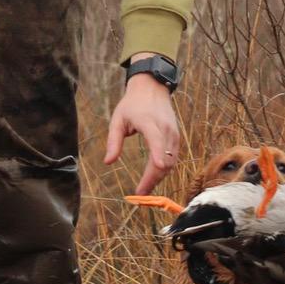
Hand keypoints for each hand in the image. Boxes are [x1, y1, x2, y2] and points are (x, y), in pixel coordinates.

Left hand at [105, 71, 181, 193]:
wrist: (152, 88)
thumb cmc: (132, 104)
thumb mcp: (118, 119)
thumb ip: (113, 141)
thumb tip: (108, 162)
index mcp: (150, 123)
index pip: (157, 144)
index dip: (155, 162)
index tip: (152, 177)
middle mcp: (165, 129)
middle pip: (164, 160)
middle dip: (153, 180)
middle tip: (140, 195)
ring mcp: (173, 134)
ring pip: (171, 162)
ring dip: (159, 177)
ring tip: (145, 189)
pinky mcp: (176, 137)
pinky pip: (173, 158)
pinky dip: (164, 170)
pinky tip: (153, 178)